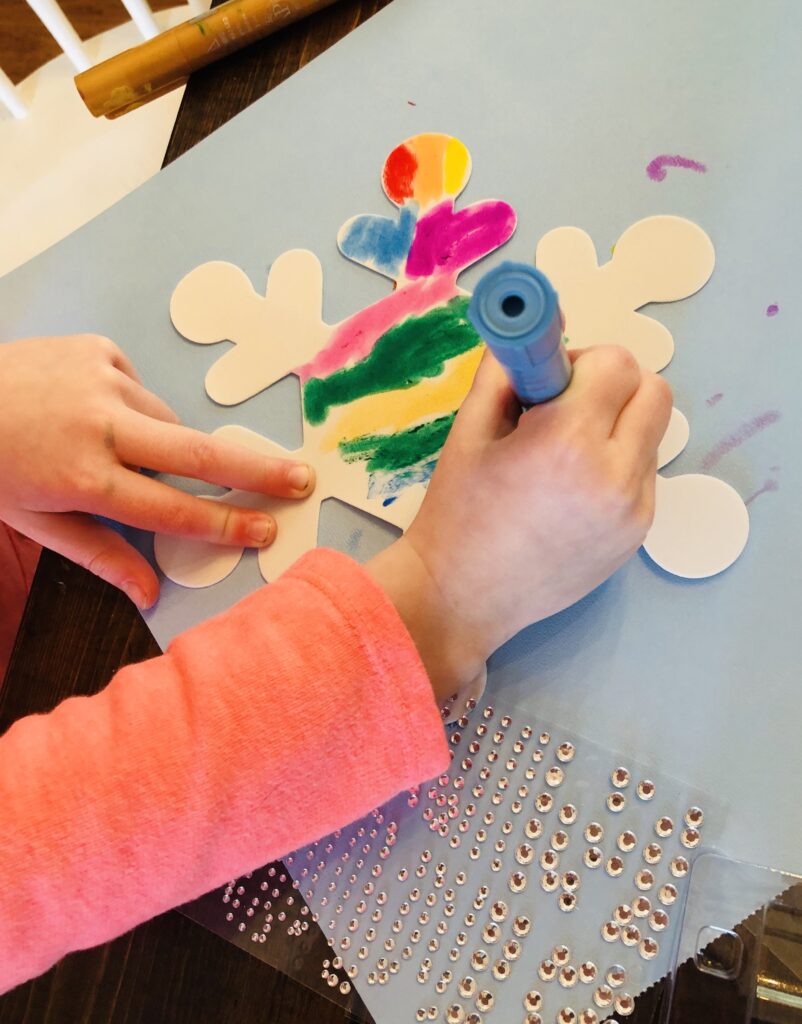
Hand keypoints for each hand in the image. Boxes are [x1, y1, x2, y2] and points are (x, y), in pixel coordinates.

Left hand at [0, 335, 314, 608]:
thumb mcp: (36, 521)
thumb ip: (99, 555)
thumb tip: (150, 594)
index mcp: (83, 476)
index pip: (170, 508)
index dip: (223, 523)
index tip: (265, 530)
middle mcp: (100, 424)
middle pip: (196, 453)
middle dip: (254, 469)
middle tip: (302, 479)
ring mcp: (102, 379)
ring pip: (168, 421)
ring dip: (165, 442)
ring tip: (117, 448)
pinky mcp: (100, 349)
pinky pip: (142, 387)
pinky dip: (134, 407)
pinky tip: (96, 411)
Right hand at [367, 346, 671, 702]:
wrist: (462, 596)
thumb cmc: (456, 511)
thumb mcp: (469, 428)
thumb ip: (507, 367)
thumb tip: (539, 326)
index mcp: (566, 442)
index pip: (617, 363)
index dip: (584, 361)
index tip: (554, 379)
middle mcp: (613, 475)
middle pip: (654, 392)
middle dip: (615, 386)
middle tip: (567, 408)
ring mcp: (633, 510)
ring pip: (652, 434)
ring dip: (619, 426)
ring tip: (565, 457)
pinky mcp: (638, 535)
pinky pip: (644, 474)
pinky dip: (618, 466)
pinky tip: (572, 492)